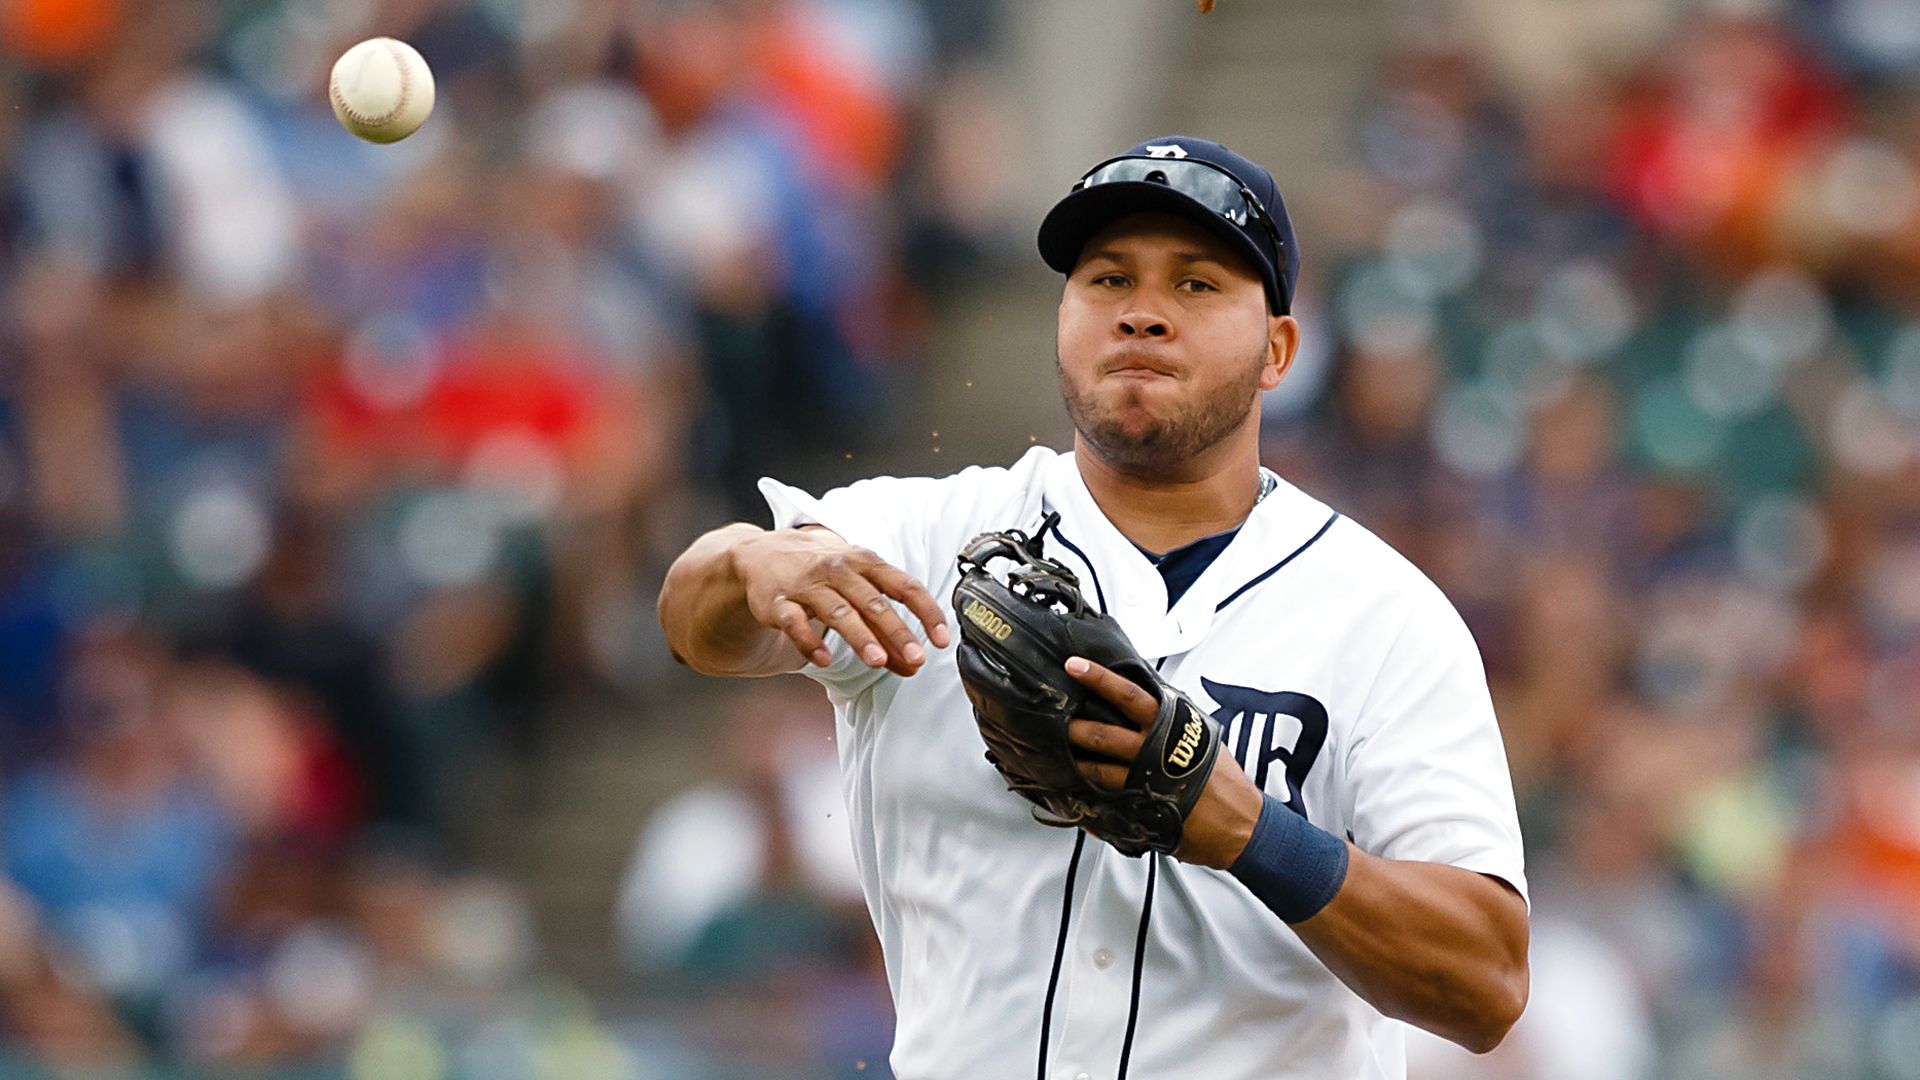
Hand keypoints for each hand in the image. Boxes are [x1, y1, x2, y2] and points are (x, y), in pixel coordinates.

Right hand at [735, 526, 949, 676]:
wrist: (762, 555)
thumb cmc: (823, 574)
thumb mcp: (858, 589)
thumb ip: (886, 627)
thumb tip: (914, 665)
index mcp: (866, 563)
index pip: (904, 586)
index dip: (926, 612)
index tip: (942, 640)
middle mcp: (839, 569)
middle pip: (873, 602)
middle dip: (897, 631)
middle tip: (916, 658)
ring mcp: (808, 585)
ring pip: (838, 612)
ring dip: (860, 637)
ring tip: (878, 661)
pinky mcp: (780, 602)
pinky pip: (795, 622)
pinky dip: (809, 641)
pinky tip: (823, 659)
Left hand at [1062, 656, 1263, 868]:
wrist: (1239, 822)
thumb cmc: (1220, 776)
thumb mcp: (1199, 734)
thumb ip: (1170, 716)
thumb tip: (1144, 694)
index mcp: (1171, 725)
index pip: (1131, 695)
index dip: (1101, 679)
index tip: (1075, 665)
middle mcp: (1155, 750)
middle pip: (1106, 733)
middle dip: (1075, 726)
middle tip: (1053, 717)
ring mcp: (1145, 781)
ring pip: (1099, 769)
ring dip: (1074, 761)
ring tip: (1055, 754)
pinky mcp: (1140, 809)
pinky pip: (1104, 802)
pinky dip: (1084, 798)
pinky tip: (1069, 793)